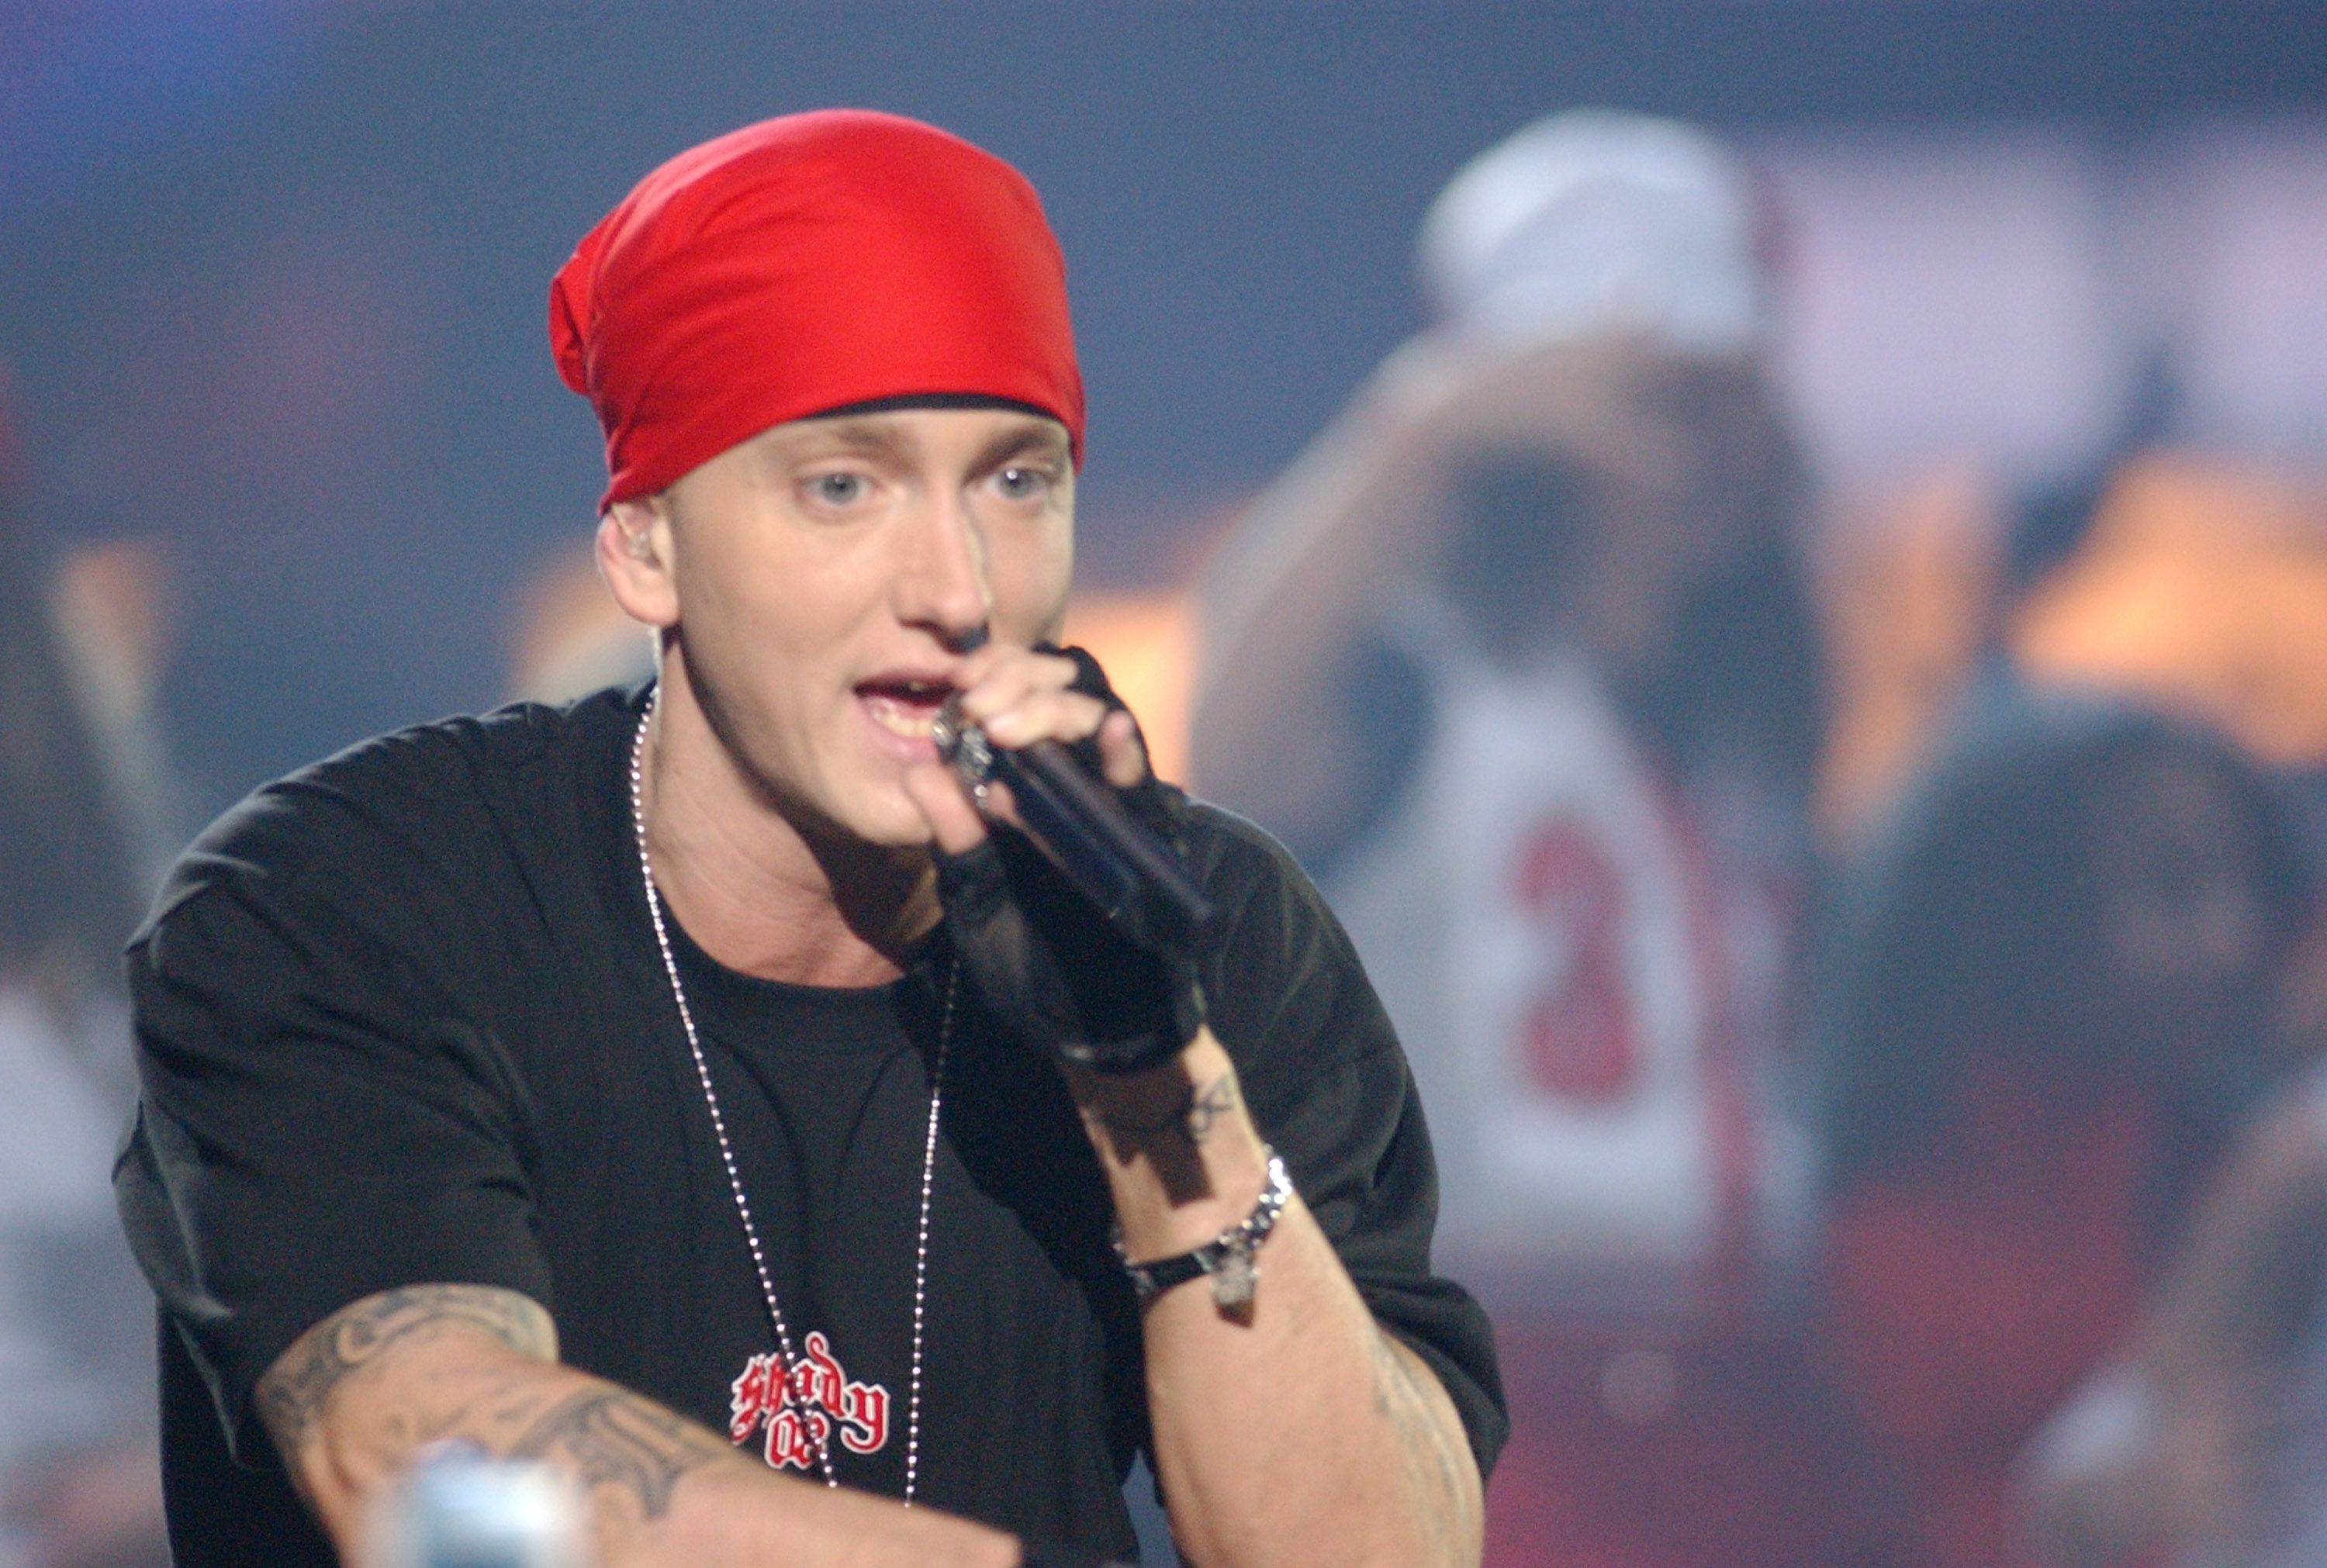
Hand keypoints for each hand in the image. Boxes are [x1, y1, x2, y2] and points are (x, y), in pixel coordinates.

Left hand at [902, 646, 1207, 1074]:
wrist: (1092, 1031)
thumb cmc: (1035, 969)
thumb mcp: (981, 902)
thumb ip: (957, 842)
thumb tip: (922, 772)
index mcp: (1031, 792)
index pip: (1022, 702)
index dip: (995, 676)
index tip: (958, 679)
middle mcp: (1078, 786)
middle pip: (1063, 695)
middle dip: (1019, 684)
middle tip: (978, 702)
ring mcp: (1116, 808)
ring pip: (1102, 722)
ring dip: (1055, 712)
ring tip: (1010, 722)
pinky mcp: (1148, 838)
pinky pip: (1141, 787)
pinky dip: (1126, 755)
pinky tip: (1109, 731)